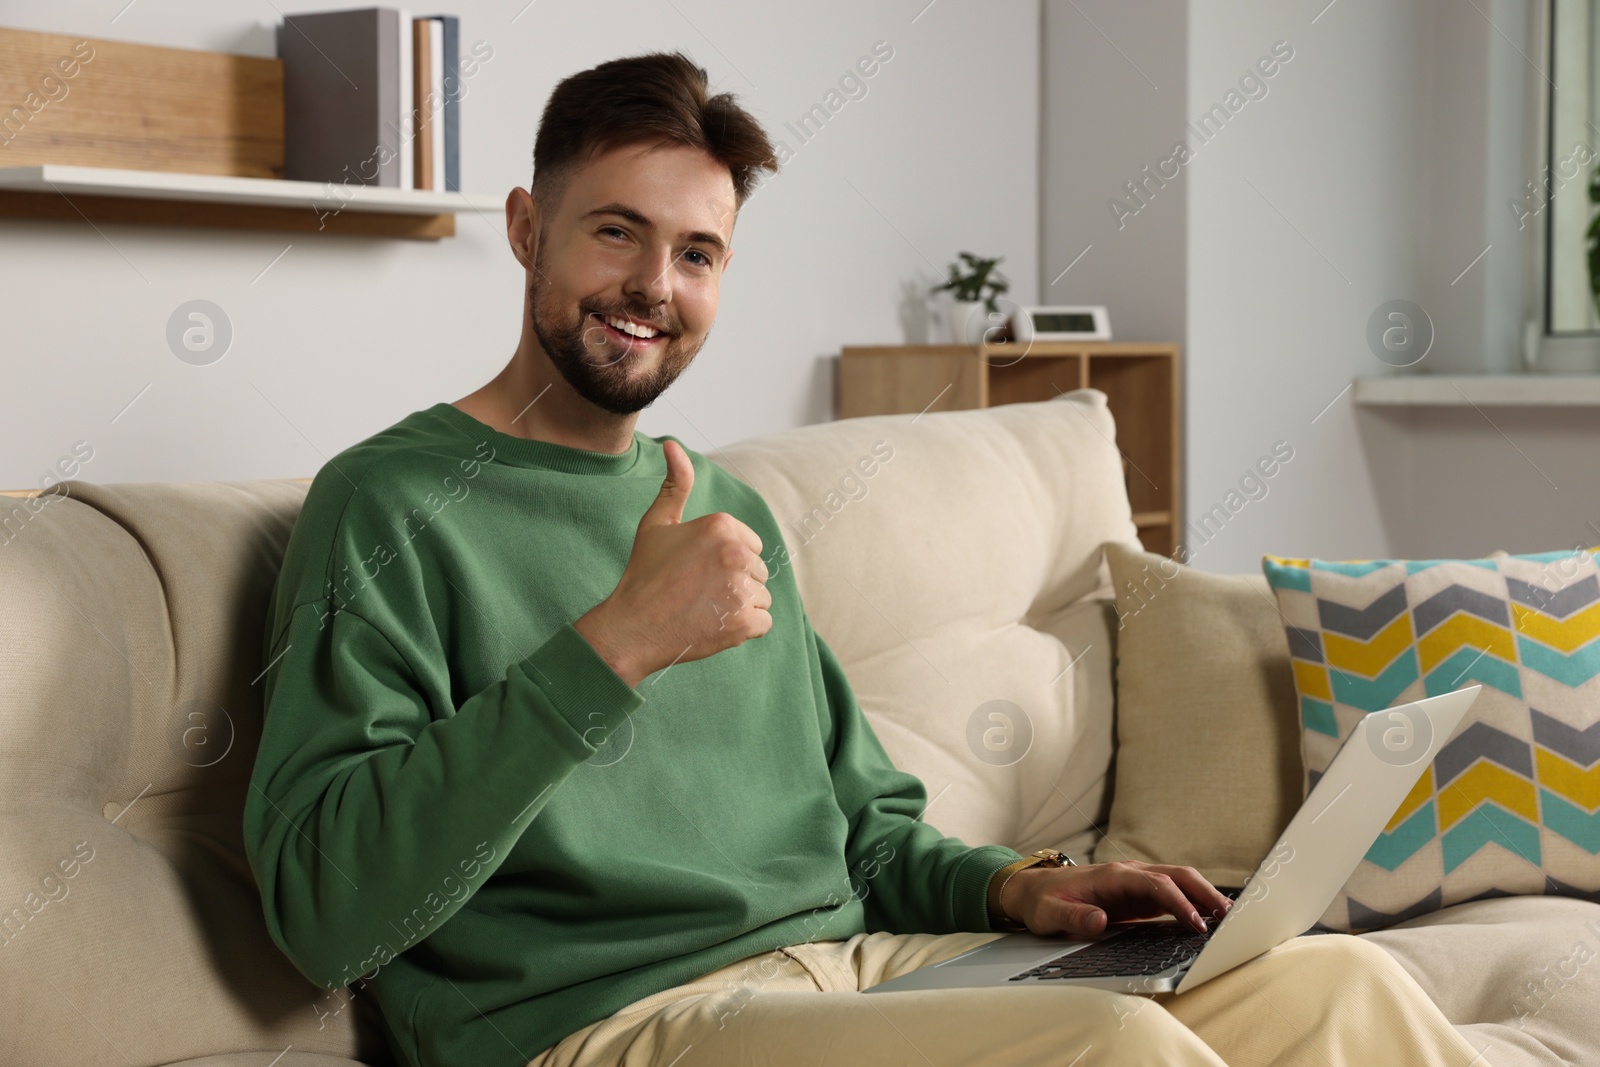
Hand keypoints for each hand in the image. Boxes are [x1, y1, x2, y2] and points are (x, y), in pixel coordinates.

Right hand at [574, 440, 772, 686]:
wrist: (632, 627)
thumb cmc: (644, 574)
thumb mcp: (657, 522)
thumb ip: (676, 483)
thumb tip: (673, 445)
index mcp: (721, 526)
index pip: (752, 545)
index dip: (727, 561)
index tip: (700, 570)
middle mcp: (736, 553)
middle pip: (759, 571)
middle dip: (735, 583)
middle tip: (698, 592)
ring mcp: (741, 589)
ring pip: (762, 597)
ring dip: (739, 607)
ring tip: (705, 609)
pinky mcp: (743, 622)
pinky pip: (764, 622)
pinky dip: (744, 628)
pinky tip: (714, 625)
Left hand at [1000, 860, 1232, 938]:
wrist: (1034, 890)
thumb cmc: (1043, 902)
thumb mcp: (1050, 914)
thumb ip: (1074, 917)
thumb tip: (1099, 921)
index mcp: (1113, 876)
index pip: (1156, 884)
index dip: (1179, 902)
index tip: (1196, 923)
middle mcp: (1130, 874)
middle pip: (1177, 875)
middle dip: (1205, 893)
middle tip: (1230, 918)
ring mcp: (1137, 882)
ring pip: (1180, 882)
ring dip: (1205, 896)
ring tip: (1230, 919)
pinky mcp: (1139, 895)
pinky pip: (1173, 894)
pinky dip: (1194, 903)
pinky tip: (1210, 918)